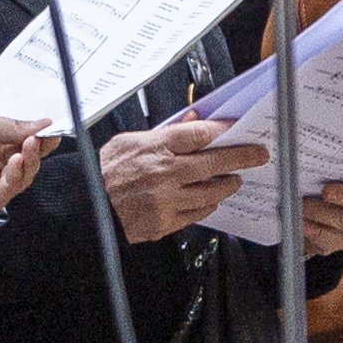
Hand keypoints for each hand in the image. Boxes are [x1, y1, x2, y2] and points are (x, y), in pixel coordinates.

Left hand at [0, 106, 58, 222]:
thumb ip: (13, 127)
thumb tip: (43, 124)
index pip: (26, 143)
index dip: (41, 138)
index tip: (53, 129)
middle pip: (27, 161)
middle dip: (37, 150)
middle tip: (44, 138)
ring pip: (21, 177)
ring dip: (29, 162)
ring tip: (29, 147)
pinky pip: (7, 191)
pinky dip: (15, 176)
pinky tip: (16, 161)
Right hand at [103, 116, 263, 243]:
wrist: (84, 207)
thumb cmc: (102, 172)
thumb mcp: (128, 141)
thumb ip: (163, 132)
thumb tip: (192, 120)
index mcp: (153, 148)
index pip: (198, 134)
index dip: (222, 130)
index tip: (236, 128)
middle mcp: (163, 173)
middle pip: (213, 162)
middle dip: (241, 157)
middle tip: (257, 155)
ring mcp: (165, 200)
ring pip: (211, 191)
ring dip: (228, 184)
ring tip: (235, 179)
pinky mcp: (164, 222)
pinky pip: (197, 213)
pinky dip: (208, 204)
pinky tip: (212, 199)